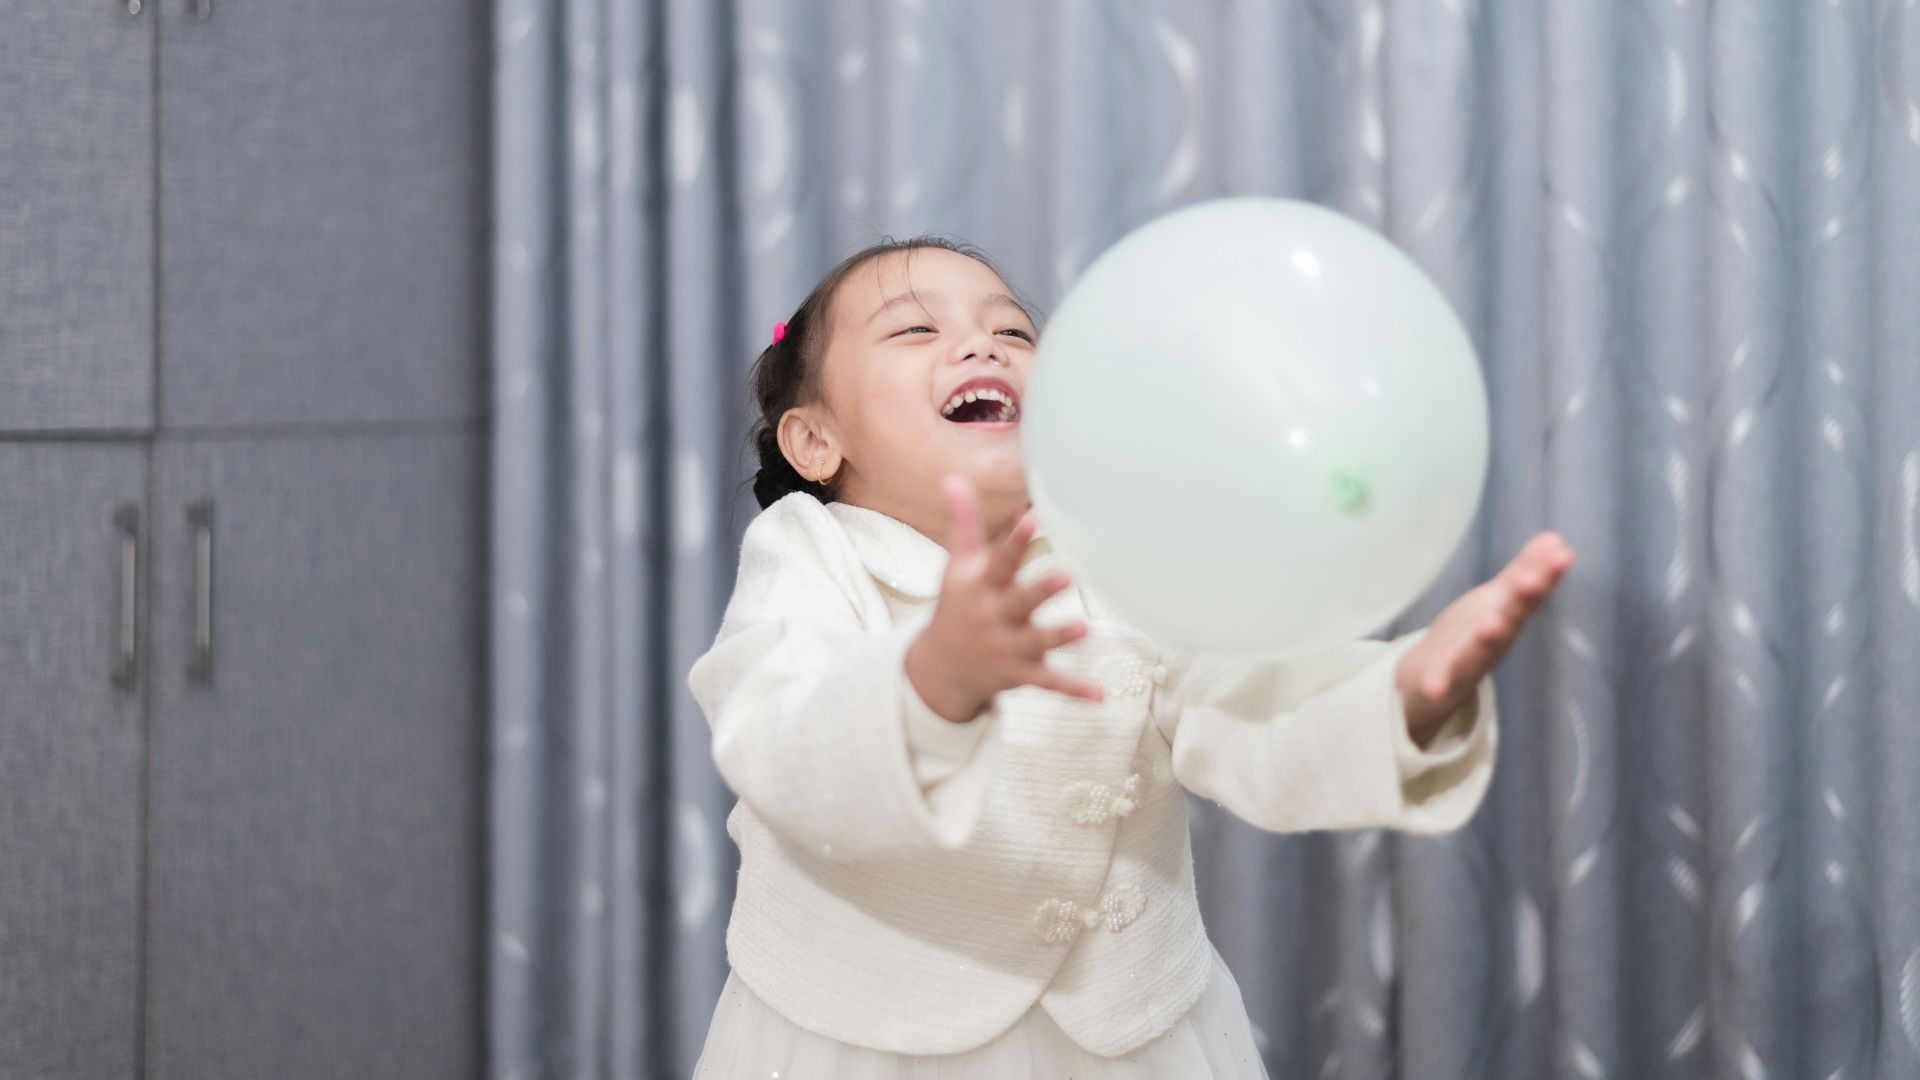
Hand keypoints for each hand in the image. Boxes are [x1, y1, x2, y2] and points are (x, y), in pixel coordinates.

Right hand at [904, 475, 1105, 721]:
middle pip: (1019, 602)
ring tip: (1084, 627)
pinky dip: (1074, 691)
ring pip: (1037, 643)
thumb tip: (953, 477)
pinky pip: (1049, 683)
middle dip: (1040, 590)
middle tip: (1066, 575)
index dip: (1016, 540)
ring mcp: (1007, 648)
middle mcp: (993, 617)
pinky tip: (1101, 695)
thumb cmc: (957, 605)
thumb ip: (963, 523)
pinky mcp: (1021, 674)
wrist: (940, 668)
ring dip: (1059, 637)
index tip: (1033, 518)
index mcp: (981, 586)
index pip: (1000, 561)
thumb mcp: (957, 565)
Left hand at [1394, 531, 1574, 742]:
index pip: (1529, 593)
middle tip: (1532, 582)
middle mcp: (1493, 643)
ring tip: (1491, 624)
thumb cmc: (1468, 637)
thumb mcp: (1497, 601)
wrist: (1429, 685)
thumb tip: (1556, 540)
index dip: (1545, 575)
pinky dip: (1439, 685)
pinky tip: (1435, 687)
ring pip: (1480, 651)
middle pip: (1511, 620)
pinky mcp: (1439, 682)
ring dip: (1487, 639)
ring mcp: (1467, 663)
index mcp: (1507, 618)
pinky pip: (1440, 684)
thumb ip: (1524, 573)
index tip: (1562, 555)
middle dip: (1522, 601)